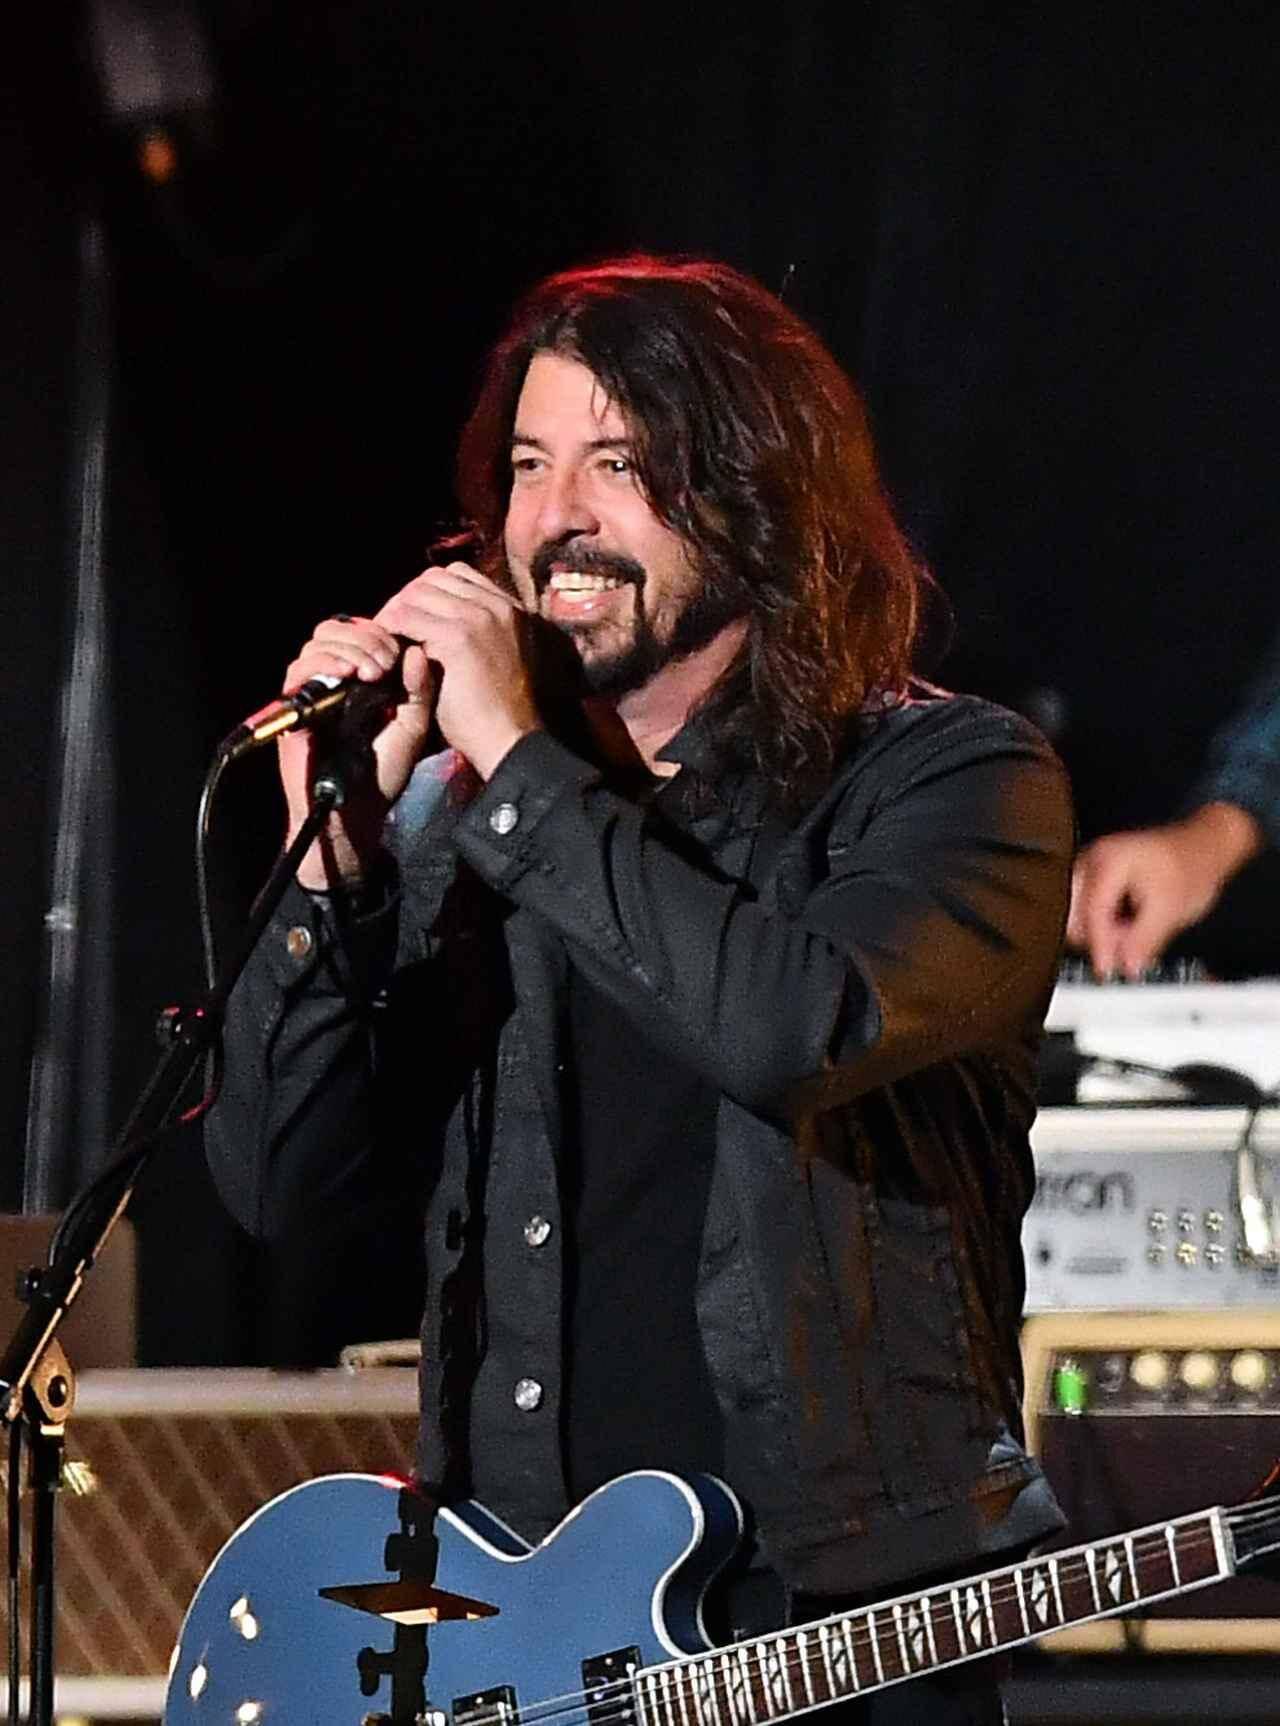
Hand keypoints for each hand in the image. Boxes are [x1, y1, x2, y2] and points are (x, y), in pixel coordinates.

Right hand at [279, 611, 435, 888]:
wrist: (356, 811)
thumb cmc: (383, 772)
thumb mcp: (412, 726)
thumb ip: (419, 690)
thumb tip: (417, 651)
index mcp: (359, 678)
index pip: (360, 633)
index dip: (379, 632)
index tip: (400, 651)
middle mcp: (332, 679)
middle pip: (335, 630)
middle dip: (365, 637)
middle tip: (386, 660)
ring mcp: (310, 692)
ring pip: (316, 644)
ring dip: (347, 647)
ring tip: (371, 669)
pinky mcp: (292, 709)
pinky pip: (297, 672)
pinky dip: (322, 664)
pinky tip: (347, 674)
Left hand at [376, 562, 540, 777]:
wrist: (510, 740)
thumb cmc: (498, 712)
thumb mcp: (496, 657)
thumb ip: (476, 632)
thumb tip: (435, 619)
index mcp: (509, 609)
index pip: (456, 574)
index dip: (427, 593)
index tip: (413, 619)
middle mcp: (497, 606)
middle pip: (433, 578)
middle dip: (407, 600)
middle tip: (390, 628)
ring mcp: (479, 619)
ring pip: (416, 594)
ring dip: (395, 614)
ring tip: (387, 641)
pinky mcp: (459, 638)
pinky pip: (407, 618)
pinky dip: (390, 631)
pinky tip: (388, 654)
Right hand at [1067, 803, 1261, 977]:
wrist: (1203, 848)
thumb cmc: (1191, 866)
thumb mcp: (1171, 909)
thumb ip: (1145, 940)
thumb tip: (1127, 966)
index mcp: (1109, 861)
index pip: (1093, 911)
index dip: (1100, 944)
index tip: (1106, 969)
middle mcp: (1093, 860)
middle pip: (1073, 913)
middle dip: (1097, 936)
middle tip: (1125, 947)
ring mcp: (1091, 867)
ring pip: (1077, 914)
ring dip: (1101, 932)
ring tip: (1132, 932)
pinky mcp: (1095, 878)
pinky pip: (1085, 910)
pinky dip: (1104, 924)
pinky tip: (1127, 924)